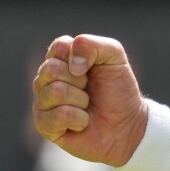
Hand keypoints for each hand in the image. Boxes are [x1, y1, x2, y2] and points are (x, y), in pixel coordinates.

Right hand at [32, 34, 147, 166]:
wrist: (126, 123)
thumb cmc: (118, 88)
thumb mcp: (114, 55)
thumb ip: (91, 45)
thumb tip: (72, 66)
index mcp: (61, 58)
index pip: (58, 46)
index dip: (79, 57)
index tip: (92, 68)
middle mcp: (47, 79)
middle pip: (50, 69)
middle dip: (80, 80)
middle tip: (89, 88)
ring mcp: (43, 102)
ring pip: (54, 92)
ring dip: (80, 100)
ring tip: (87, 105)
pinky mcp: (44, 125)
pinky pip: (58, 116)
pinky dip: (78, 118)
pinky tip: (82, 122)